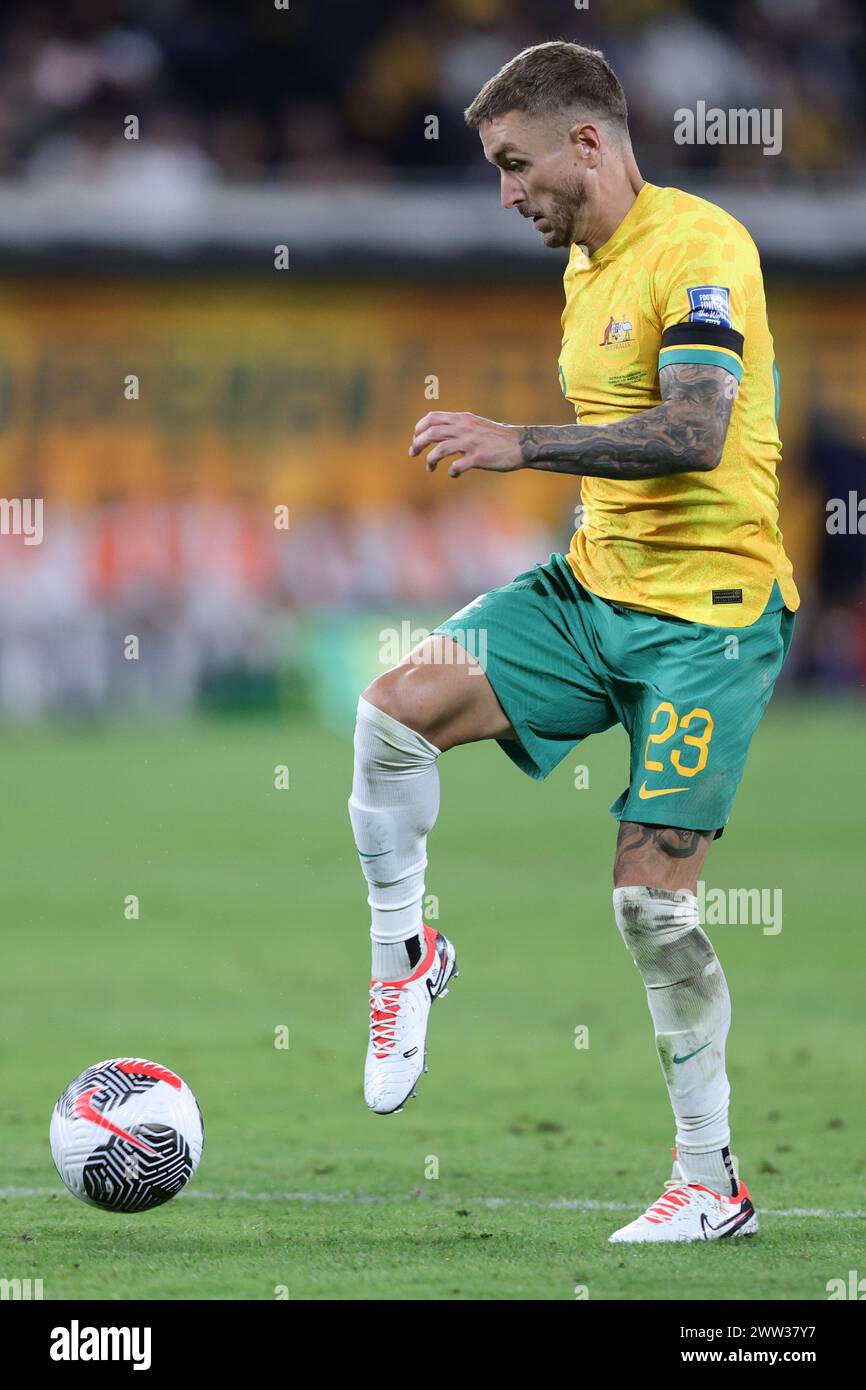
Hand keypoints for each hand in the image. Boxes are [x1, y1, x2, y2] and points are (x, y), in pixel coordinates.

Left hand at [409, 411, 523, 477]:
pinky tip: (454, 474)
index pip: (432, 418)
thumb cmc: (497, 437)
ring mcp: (471, 443)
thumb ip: (459, 426)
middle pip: (431, 433)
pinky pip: (456, 466)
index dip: (419, 428)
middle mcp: (464, 428)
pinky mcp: (478, 458)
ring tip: (430, 468)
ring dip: (430, 460)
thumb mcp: (476, 424)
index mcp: (462, 418)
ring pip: (439, 450)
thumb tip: (439, 433)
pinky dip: (451, 472)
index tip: (416, 438)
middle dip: (417, 444)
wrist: (520, 444)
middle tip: (413, 453)